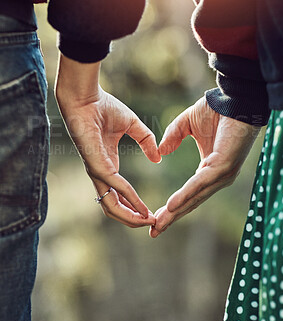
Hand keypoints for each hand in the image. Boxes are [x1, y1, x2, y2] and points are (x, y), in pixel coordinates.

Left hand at [56, 55, 160, 227]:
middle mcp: (101, 173)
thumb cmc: (104, 107)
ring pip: (111, 206)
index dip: (135, 206)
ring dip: (130, 217)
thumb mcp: (133, 126)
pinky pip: (115, 188)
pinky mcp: (97, 166)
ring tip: (148, 222)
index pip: (119, 195)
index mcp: (108, 164)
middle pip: (113, 208)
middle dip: (133, 219)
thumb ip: (146, 141)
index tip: (152, 213)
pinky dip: (130, 199)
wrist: (87, 97)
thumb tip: (158, 158)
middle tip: (152, 224)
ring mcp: (97, 172)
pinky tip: (142, 206)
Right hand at [150, 96, 259, 237]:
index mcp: (210, 170)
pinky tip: (172, 205)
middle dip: (172, 217)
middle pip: (191, 202)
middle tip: (154, 232)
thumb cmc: (215, 110)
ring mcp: (222, 174)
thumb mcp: (186, 124)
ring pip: (196, 197)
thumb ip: (173, 137)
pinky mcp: (224, 167)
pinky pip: (201, 184)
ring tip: (159, 224)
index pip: (190, 194)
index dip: (173, 208)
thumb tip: (160, 152)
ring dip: (176, 212)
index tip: (156, 219)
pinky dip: (186, 195)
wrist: (234, 98)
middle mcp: (217, 177)